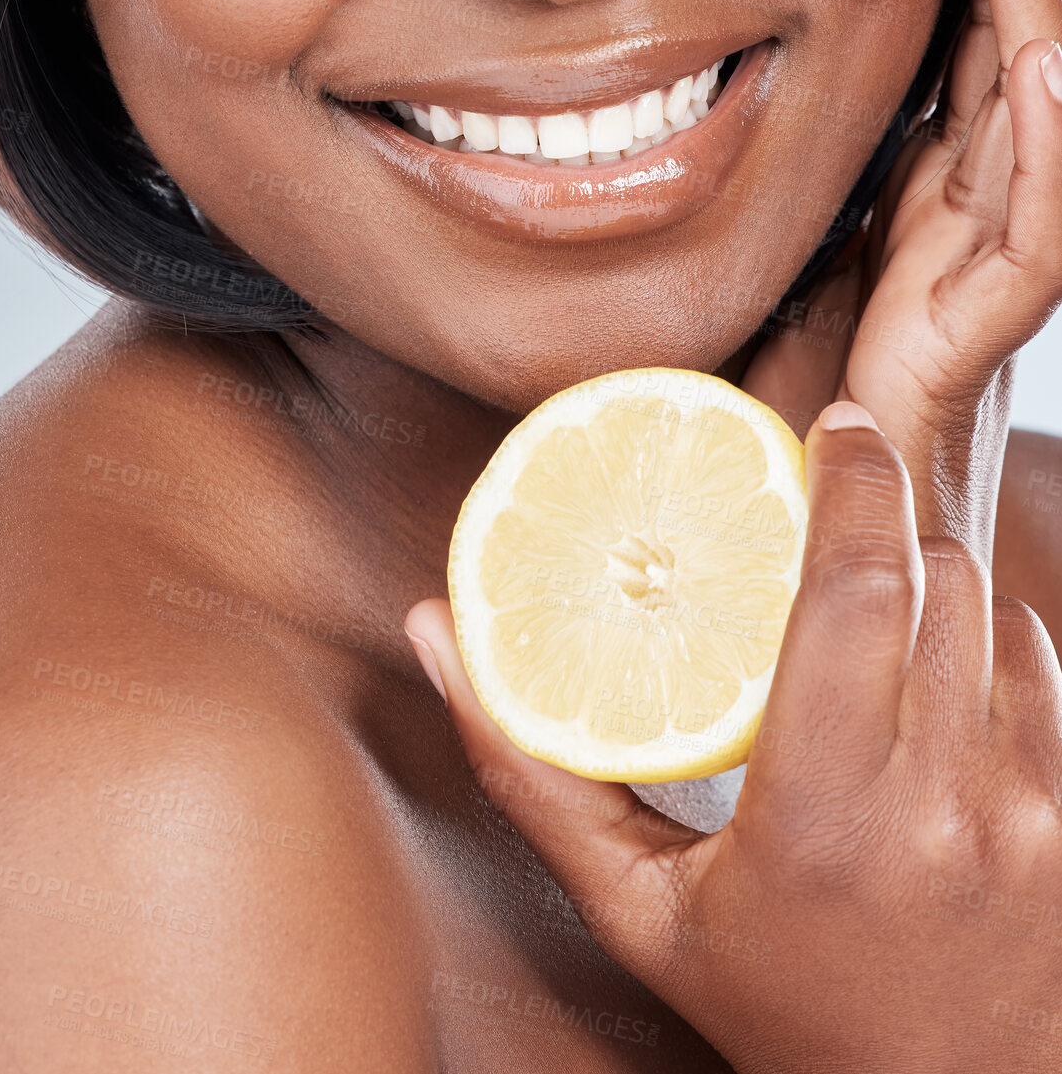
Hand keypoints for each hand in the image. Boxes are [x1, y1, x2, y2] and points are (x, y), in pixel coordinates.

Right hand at [406, 406, 1061, 1073]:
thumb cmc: (779, 1010)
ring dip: (942, 577)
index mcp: (819, 819)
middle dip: (892, 513)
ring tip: (884, 586)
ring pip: (998, 615)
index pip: (854, 593)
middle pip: (936, 582)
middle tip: (848, 478)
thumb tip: (432, 630)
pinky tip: (943, 667)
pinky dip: (995, 640)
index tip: (834, 423)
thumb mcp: (638, 912)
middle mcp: (941, 809)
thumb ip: (532, 774)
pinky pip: (1044, 672)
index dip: (853, 483)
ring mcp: (1030, 819)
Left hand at [744, 0, 1061, 558]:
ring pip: (1042, 86)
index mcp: (951, 152)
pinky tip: (1042, 57)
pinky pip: (1039, 224)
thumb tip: (727, 31)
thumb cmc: (817, 366)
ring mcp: (993, 246)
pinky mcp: (981, 321)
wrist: (836, 504)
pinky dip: (1050, 139)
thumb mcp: (806, 216)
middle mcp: (988, 183)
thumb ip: (818, 135)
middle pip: (1020, 9)